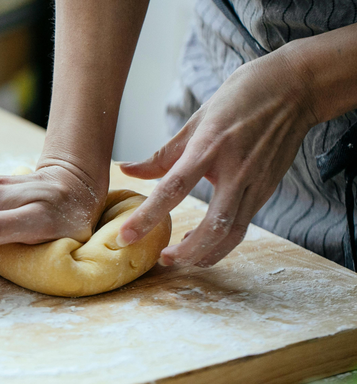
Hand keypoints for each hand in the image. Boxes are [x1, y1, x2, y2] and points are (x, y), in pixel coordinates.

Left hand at [117, 50, 317, 266]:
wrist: (295, 88)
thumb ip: (162, 154)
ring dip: (204, 254)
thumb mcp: (197, 120)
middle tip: (161, 259)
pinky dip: (220, 242)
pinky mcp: (266, 190)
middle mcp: (235, 169)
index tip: (125, 236)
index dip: (147, 216)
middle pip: (212, 226)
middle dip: (186, 252)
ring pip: (231, 233)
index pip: (173, 188)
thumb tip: (126, 170)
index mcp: (210, 146)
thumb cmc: (240, 98)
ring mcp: (255, 182)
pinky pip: (242, 225)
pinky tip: (201, 243)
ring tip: (179, 258)